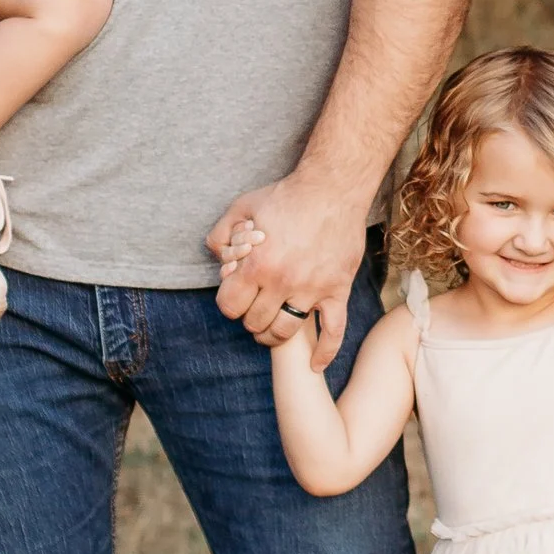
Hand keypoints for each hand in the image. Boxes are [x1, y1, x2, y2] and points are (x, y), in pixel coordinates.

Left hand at [208, 173, 366, 369]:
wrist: (333, 189)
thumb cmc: (286, 197)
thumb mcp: (242, 206)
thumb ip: (221, 234)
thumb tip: (215, 256)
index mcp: (257, 264)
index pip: (230, 307)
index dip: (229, 303)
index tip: (236, 295)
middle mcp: (283, 282)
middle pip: (256, 323)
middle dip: (250, 318)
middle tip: (254, 307)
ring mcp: (313, 289)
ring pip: (286, 332)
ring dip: (273, 335)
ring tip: (271, 329)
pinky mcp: (338, 290)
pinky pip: (333, 331)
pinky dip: (324, 352)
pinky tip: (315, 365)